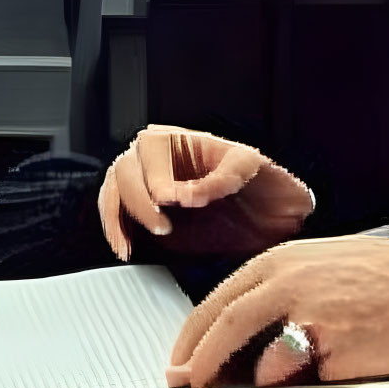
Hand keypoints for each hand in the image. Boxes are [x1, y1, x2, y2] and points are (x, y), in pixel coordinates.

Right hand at [97, 124, 314, 261]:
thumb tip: (186, 195)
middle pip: (127, 168)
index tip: (170, 200)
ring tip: (132, 245)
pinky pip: (115, 213)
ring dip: (117, 217)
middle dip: (139, 201)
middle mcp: (161, 158)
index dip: (157, 175)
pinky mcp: (146, 214)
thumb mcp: (255, 170)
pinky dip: (114, 230)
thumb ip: (225, 177)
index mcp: (185, 138)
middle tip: (161, 227)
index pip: (153, 147)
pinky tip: (125, 249)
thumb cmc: (267, 184)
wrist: (274, 217)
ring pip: (114, 189)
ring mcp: (150, 184)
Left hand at [166, 235, 388, 387]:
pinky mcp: (334, 348)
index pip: (220, 297)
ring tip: (257, 387)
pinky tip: (318, 375)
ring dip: (248, 379)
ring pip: (256, 358)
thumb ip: (285, 287)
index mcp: (286, 258)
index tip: (182, 358)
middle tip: (185, 384)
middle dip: (197, 361)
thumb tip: (250, 331)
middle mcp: (291, 281)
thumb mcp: (329, 263)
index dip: (193, 333)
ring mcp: (311, 315)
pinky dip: (298, 385)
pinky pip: (299, 378)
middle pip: (223, 325)